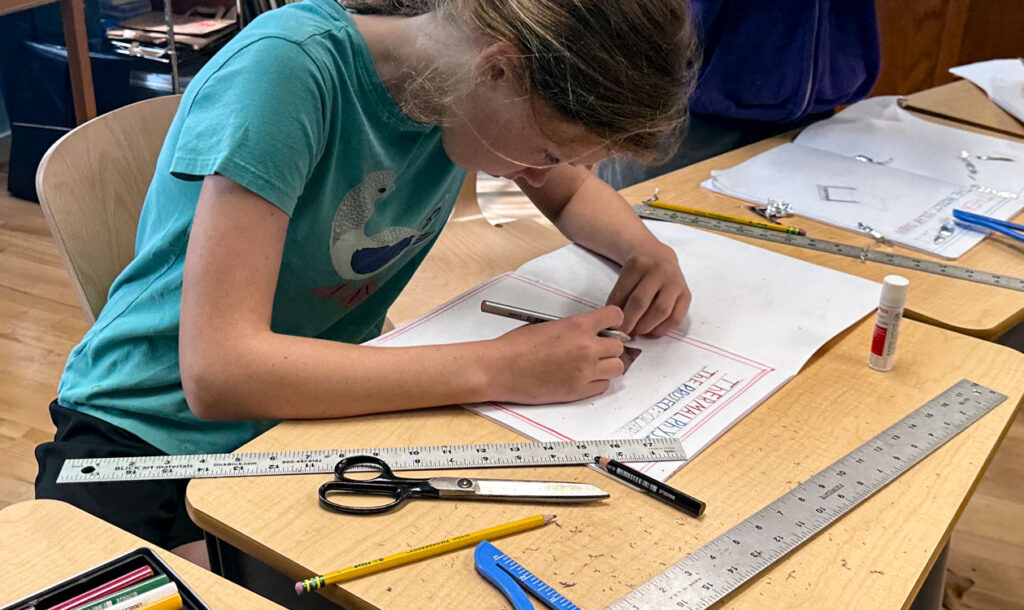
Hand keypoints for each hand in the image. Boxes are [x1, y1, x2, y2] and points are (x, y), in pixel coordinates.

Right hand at [487, 306, 625, 403]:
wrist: (500, 369)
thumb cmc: (517, 346)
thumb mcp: (549, 326)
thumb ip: (575, 328)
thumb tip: (591, 333)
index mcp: (578, 326)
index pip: (615, 316)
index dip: (613, 321)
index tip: (609, 326)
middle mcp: (586, 348)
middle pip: (618, 346)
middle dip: (608, 346)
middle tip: (595, 348)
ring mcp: (584, 372)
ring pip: (617, 368)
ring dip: (607, 365)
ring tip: (591, 364)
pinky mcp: (578, 391)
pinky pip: (603, 386)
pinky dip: (597, 381)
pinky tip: (582, 377)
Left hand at [606, 241, 690, 336]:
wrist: (659, 255)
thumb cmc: (638, 270)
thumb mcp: (625, 274)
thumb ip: (619, 296)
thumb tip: (615, 324)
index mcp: (637, 265)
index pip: (622, 293)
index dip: (616, 313)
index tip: (612, 325)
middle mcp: (658, 271)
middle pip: (640, 302)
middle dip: (629, 322)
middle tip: (623, 333)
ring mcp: (674, 282)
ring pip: (661, 311)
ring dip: (646, 327)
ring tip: (637, 332)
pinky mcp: (686, 293)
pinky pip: (677, 317)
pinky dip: (663, 329)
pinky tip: (653, 331)